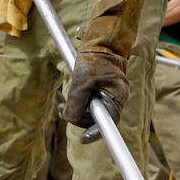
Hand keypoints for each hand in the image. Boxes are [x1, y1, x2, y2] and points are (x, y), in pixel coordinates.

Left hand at [62, 0, 143, 139]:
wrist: (101, 40)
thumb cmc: (95, 57)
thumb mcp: (82, 80)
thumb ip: (76, 102)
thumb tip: (70, 119)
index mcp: (116, 96)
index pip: (108, 123)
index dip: (94, 133)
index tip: (83, 139)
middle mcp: (114, 99)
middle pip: (95, 119)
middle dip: (78, 115)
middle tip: (62, 107)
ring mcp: (108, 96)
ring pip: (89, 112)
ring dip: (76, 108)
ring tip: (64, 101)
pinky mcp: (100, 92)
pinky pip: (88, 104)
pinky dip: (78, 102)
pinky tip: (70, 96)